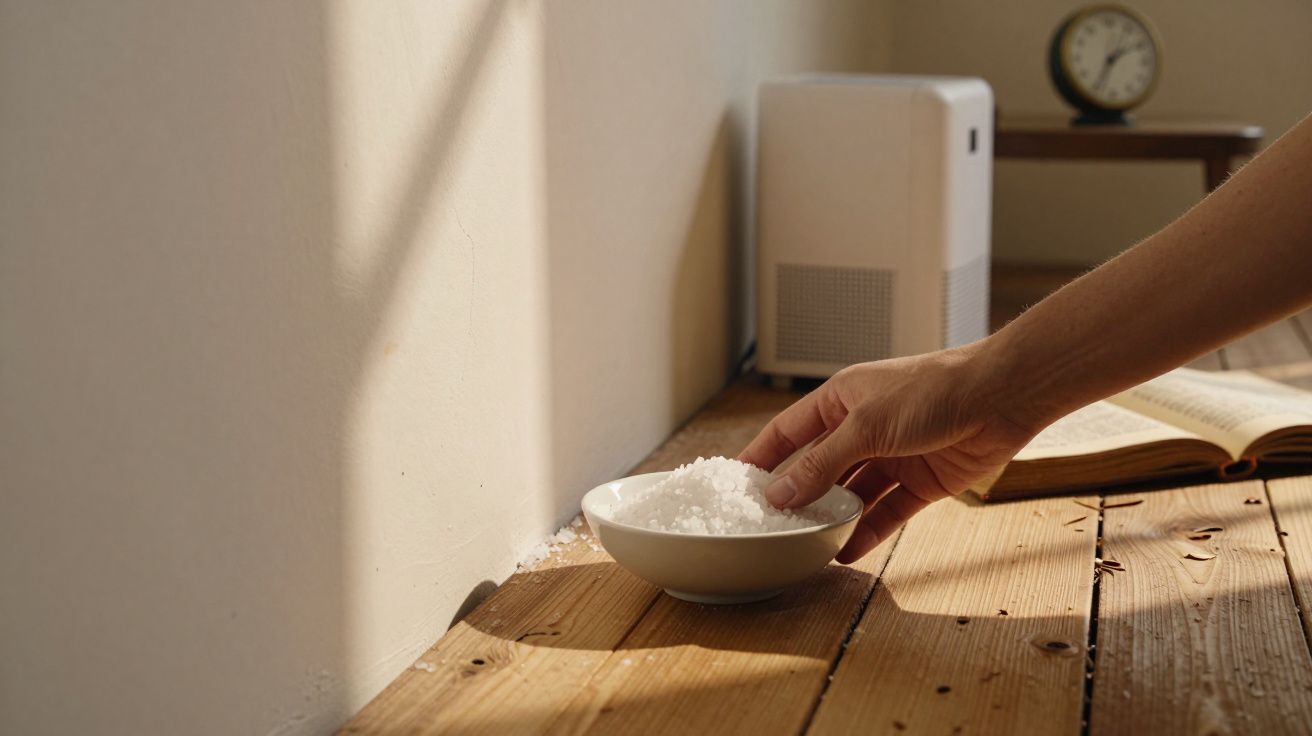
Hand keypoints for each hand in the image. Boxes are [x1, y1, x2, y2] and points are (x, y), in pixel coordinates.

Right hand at [738, 345, 1037, 562]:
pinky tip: (847, 551)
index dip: (761, 455)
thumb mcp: (866, 426)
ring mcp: (892, 455)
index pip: (788, 431)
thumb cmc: (933, 390)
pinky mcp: (921, 481)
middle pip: (819, 467)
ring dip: (832, 518)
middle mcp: (864, 427)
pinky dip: (868, 531)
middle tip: (769, 526)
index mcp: (841, 399)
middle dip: (797, 496)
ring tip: (806, 546)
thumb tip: (781, 492)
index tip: (734, 481)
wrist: (1001, 397)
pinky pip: (886, 512)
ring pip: (852, 494)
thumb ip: (821, 463)